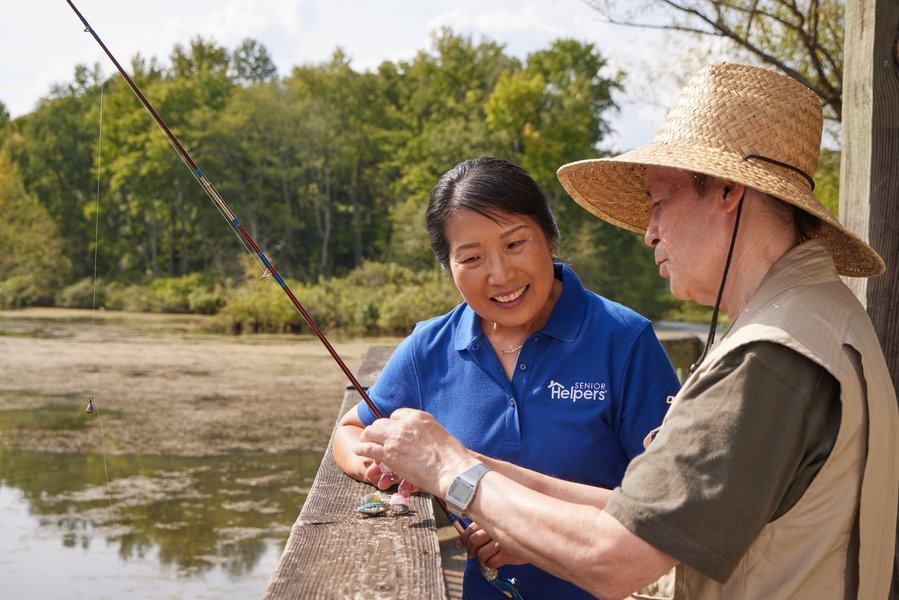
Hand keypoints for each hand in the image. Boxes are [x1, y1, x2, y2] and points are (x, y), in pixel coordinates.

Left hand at [355, 408, 475, 495]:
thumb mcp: (439, 435)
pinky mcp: (388, 454)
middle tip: (375, 438)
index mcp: (418, 417)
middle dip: (378, 431)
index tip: (391, 432)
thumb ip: (426, 433)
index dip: (392, 425)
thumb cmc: (451, 458)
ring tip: (363, 442)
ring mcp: (395, 438)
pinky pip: (367, 448)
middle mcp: (404, 424)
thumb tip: (421, 440)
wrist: (452, 470)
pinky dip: (361, 449)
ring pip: (371, 432)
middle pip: (381, 422)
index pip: (396, 415)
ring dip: (366, 438)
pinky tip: (358, 451)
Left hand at [459, 522, 525, 568]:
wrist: (536, 534)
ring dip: (482, 557)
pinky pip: (491, 563)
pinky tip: (496, 560)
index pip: (470, 530)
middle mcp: (495, 530)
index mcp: (491, 520)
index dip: (464, 538)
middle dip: (472, 549)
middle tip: (474, 552)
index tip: (462, 543)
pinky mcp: (508, 555)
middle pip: (473, 542)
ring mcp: (501, 543)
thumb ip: (484, 525)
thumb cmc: (516, 528)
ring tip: (488, 556)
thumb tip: (465, 540)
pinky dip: (490, 563)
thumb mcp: (501, 521)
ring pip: (481, 554)